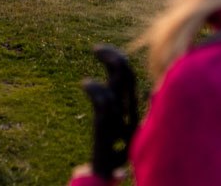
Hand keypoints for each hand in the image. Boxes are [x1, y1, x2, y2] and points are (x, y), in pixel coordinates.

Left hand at [81, 45, 138, 179]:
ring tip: (95, 54)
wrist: (104, 175)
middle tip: (96, 48)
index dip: (118, 60)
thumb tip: (136, 90)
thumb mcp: (116, 125)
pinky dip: (96, 89)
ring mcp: (121, 122)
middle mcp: (130, 113)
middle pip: (128, 78)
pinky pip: (106, 105)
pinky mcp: (108, 131)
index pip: (130, 79)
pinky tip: (85, 83)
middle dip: (115, 57)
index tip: (100, 51)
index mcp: (132, 110)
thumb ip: (118, 107)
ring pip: (120, 87)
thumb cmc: (109, 151)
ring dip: (109, 65)